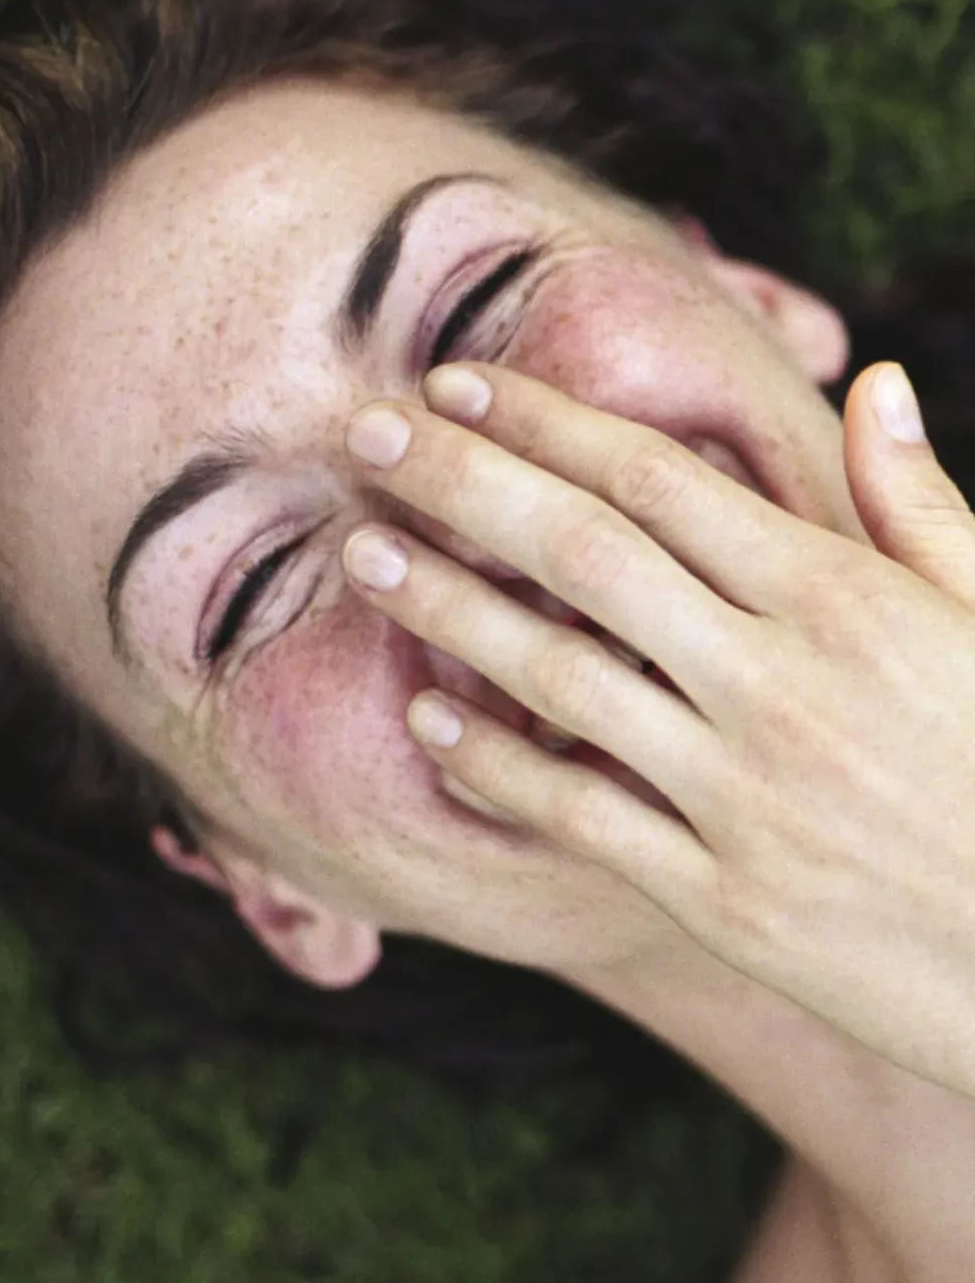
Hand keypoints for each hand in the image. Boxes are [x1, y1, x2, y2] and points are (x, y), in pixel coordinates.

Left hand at [341, 360, 974, 1099]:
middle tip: (367, 437)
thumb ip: (922, 505)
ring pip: (563, 678)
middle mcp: (782, 683)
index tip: (460, 385)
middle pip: (586, 554)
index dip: (547, 422)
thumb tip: (875, 383)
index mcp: (847, 598)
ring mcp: (745, 795)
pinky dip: (498, 768)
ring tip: (364, 558)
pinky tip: (428, 725)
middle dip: (464, 483)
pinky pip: (582, 818)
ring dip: (449, 611)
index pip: (662, 480)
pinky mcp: (723, 899)